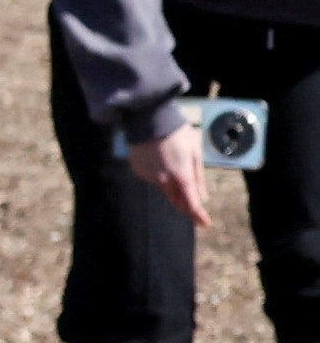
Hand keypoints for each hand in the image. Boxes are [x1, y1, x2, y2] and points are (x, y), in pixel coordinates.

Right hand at [137, 117, 216, 233]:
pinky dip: (158, 173)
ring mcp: (148, 176)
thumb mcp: (194, 152)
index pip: (191, 203)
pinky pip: (152, 177)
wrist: (149, 119)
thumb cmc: (178, 133)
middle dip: (185, 203)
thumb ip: (198, 177)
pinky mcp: (137, 170)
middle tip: (193, 201)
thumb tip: (203, 197)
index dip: (198, 215)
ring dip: (171, 183)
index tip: (205, 223)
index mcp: (181, 176)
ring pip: (163, 187)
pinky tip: (159, 157)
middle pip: (176, 199)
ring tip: (172, 161)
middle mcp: (163, 180)